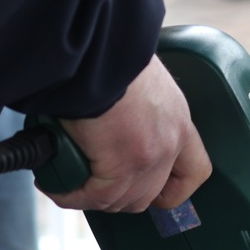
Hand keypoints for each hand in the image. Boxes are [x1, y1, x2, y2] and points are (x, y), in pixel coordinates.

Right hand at [44, 55, 212, 212]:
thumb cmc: (109, 53)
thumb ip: (134, 108)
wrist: (97, 49)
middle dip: (119, 196)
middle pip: (149, 194)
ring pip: (120, 200)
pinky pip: (95, 197)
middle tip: (93, 185)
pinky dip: (71, 194)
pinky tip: (56, 184)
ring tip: (67, 181)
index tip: (153, 192)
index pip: (194, 171)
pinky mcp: (122, 166)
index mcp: (178, 120)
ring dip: (91, 196)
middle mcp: (170, 142)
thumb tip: (108, 119)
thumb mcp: (136, 80)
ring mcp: (149, 158)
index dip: (172, 189)